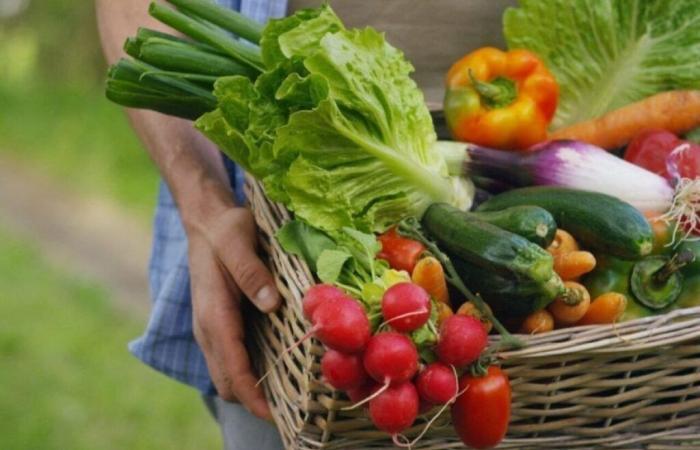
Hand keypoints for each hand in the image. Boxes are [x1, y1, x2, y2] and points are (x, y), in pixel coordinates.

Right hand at [188, 206, 280, 419]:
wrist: (206, 220)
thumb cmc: (225, 229)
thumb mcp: (238, 240)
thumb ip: (251, 272)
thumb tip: (270, 304)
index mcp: (213, 314)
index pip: (231, 369)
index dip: (252, 397)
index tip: (276, 416)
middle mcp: (208, 328)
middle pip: (227, 382)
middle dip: (254, 402)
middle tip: (293, 409)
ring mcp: (211, 328)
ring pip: (227, 374)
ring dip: (251, 391)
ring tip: (289, 397)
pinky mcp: (219, 324)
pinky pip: (231, 359)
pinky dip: (248, 374)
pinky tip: (276, 369)